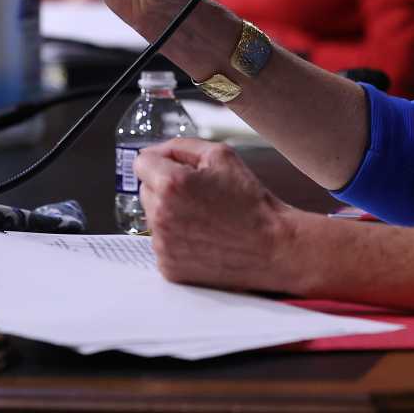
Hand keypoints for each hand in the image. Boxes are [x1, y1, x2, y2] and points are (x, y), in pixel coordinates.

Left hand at [134, 138, 301, 292]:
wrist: (271, 247)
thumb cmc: (250, 202)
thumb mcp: (221, 155)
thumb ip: (182, 146)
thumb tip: (156, 151)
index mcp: (171, 184)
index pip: (142, 162)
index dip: (162, 161)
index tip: (177, 169)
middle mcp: (161, 215)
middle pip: (146, 190)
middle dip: (166, 188)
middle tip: (199, 195)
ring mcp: (163, 245)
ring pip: (153, 218)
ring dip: (170, 214)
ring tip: (204, 218)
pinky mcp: (168, 267)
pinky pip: (162, 244)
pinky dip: (176, 239)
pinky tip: (202, 237)